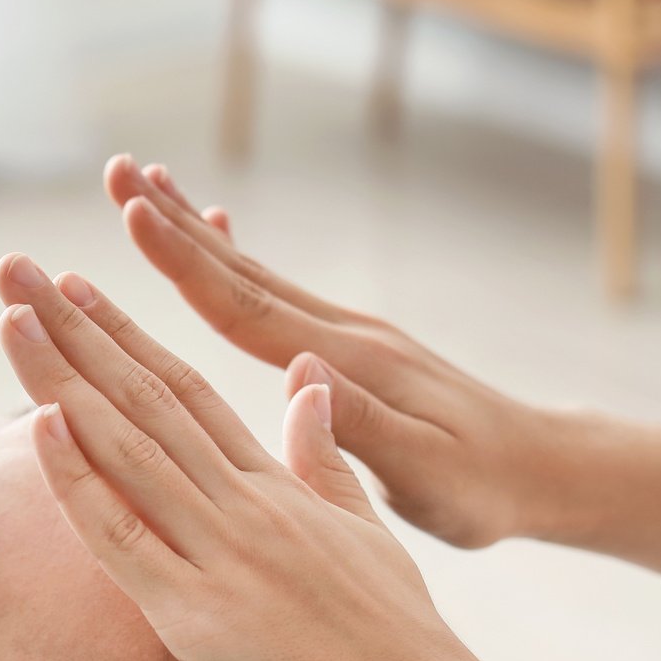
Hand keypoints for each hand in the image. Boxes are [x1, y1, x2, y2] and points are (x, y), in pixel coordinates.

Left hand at [0, 252, 525, 660]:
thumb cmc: (397, 640)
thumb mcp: (363, 531)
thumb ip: (325, 459)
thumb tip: (309, 390)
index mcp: (274, 487)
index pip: (186, 391)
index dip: (126, 337)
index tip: (76, 290)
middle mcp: (241, 503)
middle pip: (144, 397)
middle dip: (75, 330)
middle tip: (16, 269)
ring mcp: (220, 552)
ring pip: (126, 447)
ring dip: (62, 377)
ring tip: (13, 314)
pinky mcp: (198, 614)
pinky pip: (124, 537)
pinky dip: (80, 478)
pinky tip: (42, 420)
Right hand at [104, 157, 660, 579]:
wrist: (545, 471)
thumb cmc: (484, 488)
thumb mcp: (424, 471)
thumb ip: (359, 425)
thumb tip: (302, 371)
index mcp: (349, 365)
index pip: (249, 307)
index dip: (186, 266)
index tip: (134, 216)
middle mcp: (343, 335)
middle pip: (241, 271)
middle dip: (174, 224)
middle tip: (115, 173)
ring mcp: (347, 336)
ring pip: (253, 274)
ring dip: (193, 231)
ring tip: (142, 186)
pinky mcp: (350, 350)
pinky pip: (275, 294)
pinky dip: (235, 259)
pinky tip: (217, 232)